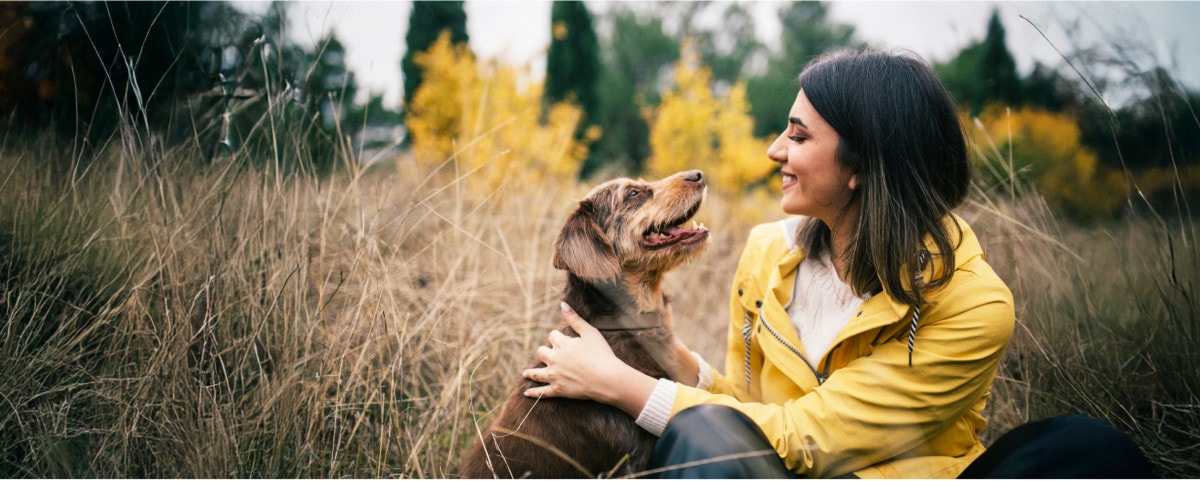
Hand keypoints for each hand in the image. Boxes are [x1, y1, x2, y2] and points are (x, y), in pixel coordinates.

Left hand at [522, 302, 657, 415]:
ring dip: (530, 372)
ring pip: (537, 373)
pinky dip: (533, 393)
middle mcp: (554, 359)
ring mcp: (554, 376)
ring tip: (525, 373)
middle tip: (548, 354)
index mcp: (562, 344)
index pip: (552, 336)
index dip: (557, 337)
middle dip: (544, 351)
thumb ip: (575, 319)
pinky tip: (526, 393)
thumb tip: (562, 304)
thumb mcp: (590, 332)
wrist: (607, 378)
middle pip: (541, 352)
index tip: (563, 339)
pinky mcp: (558, 390)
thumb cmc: (601, 354)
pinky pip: (542, 392)